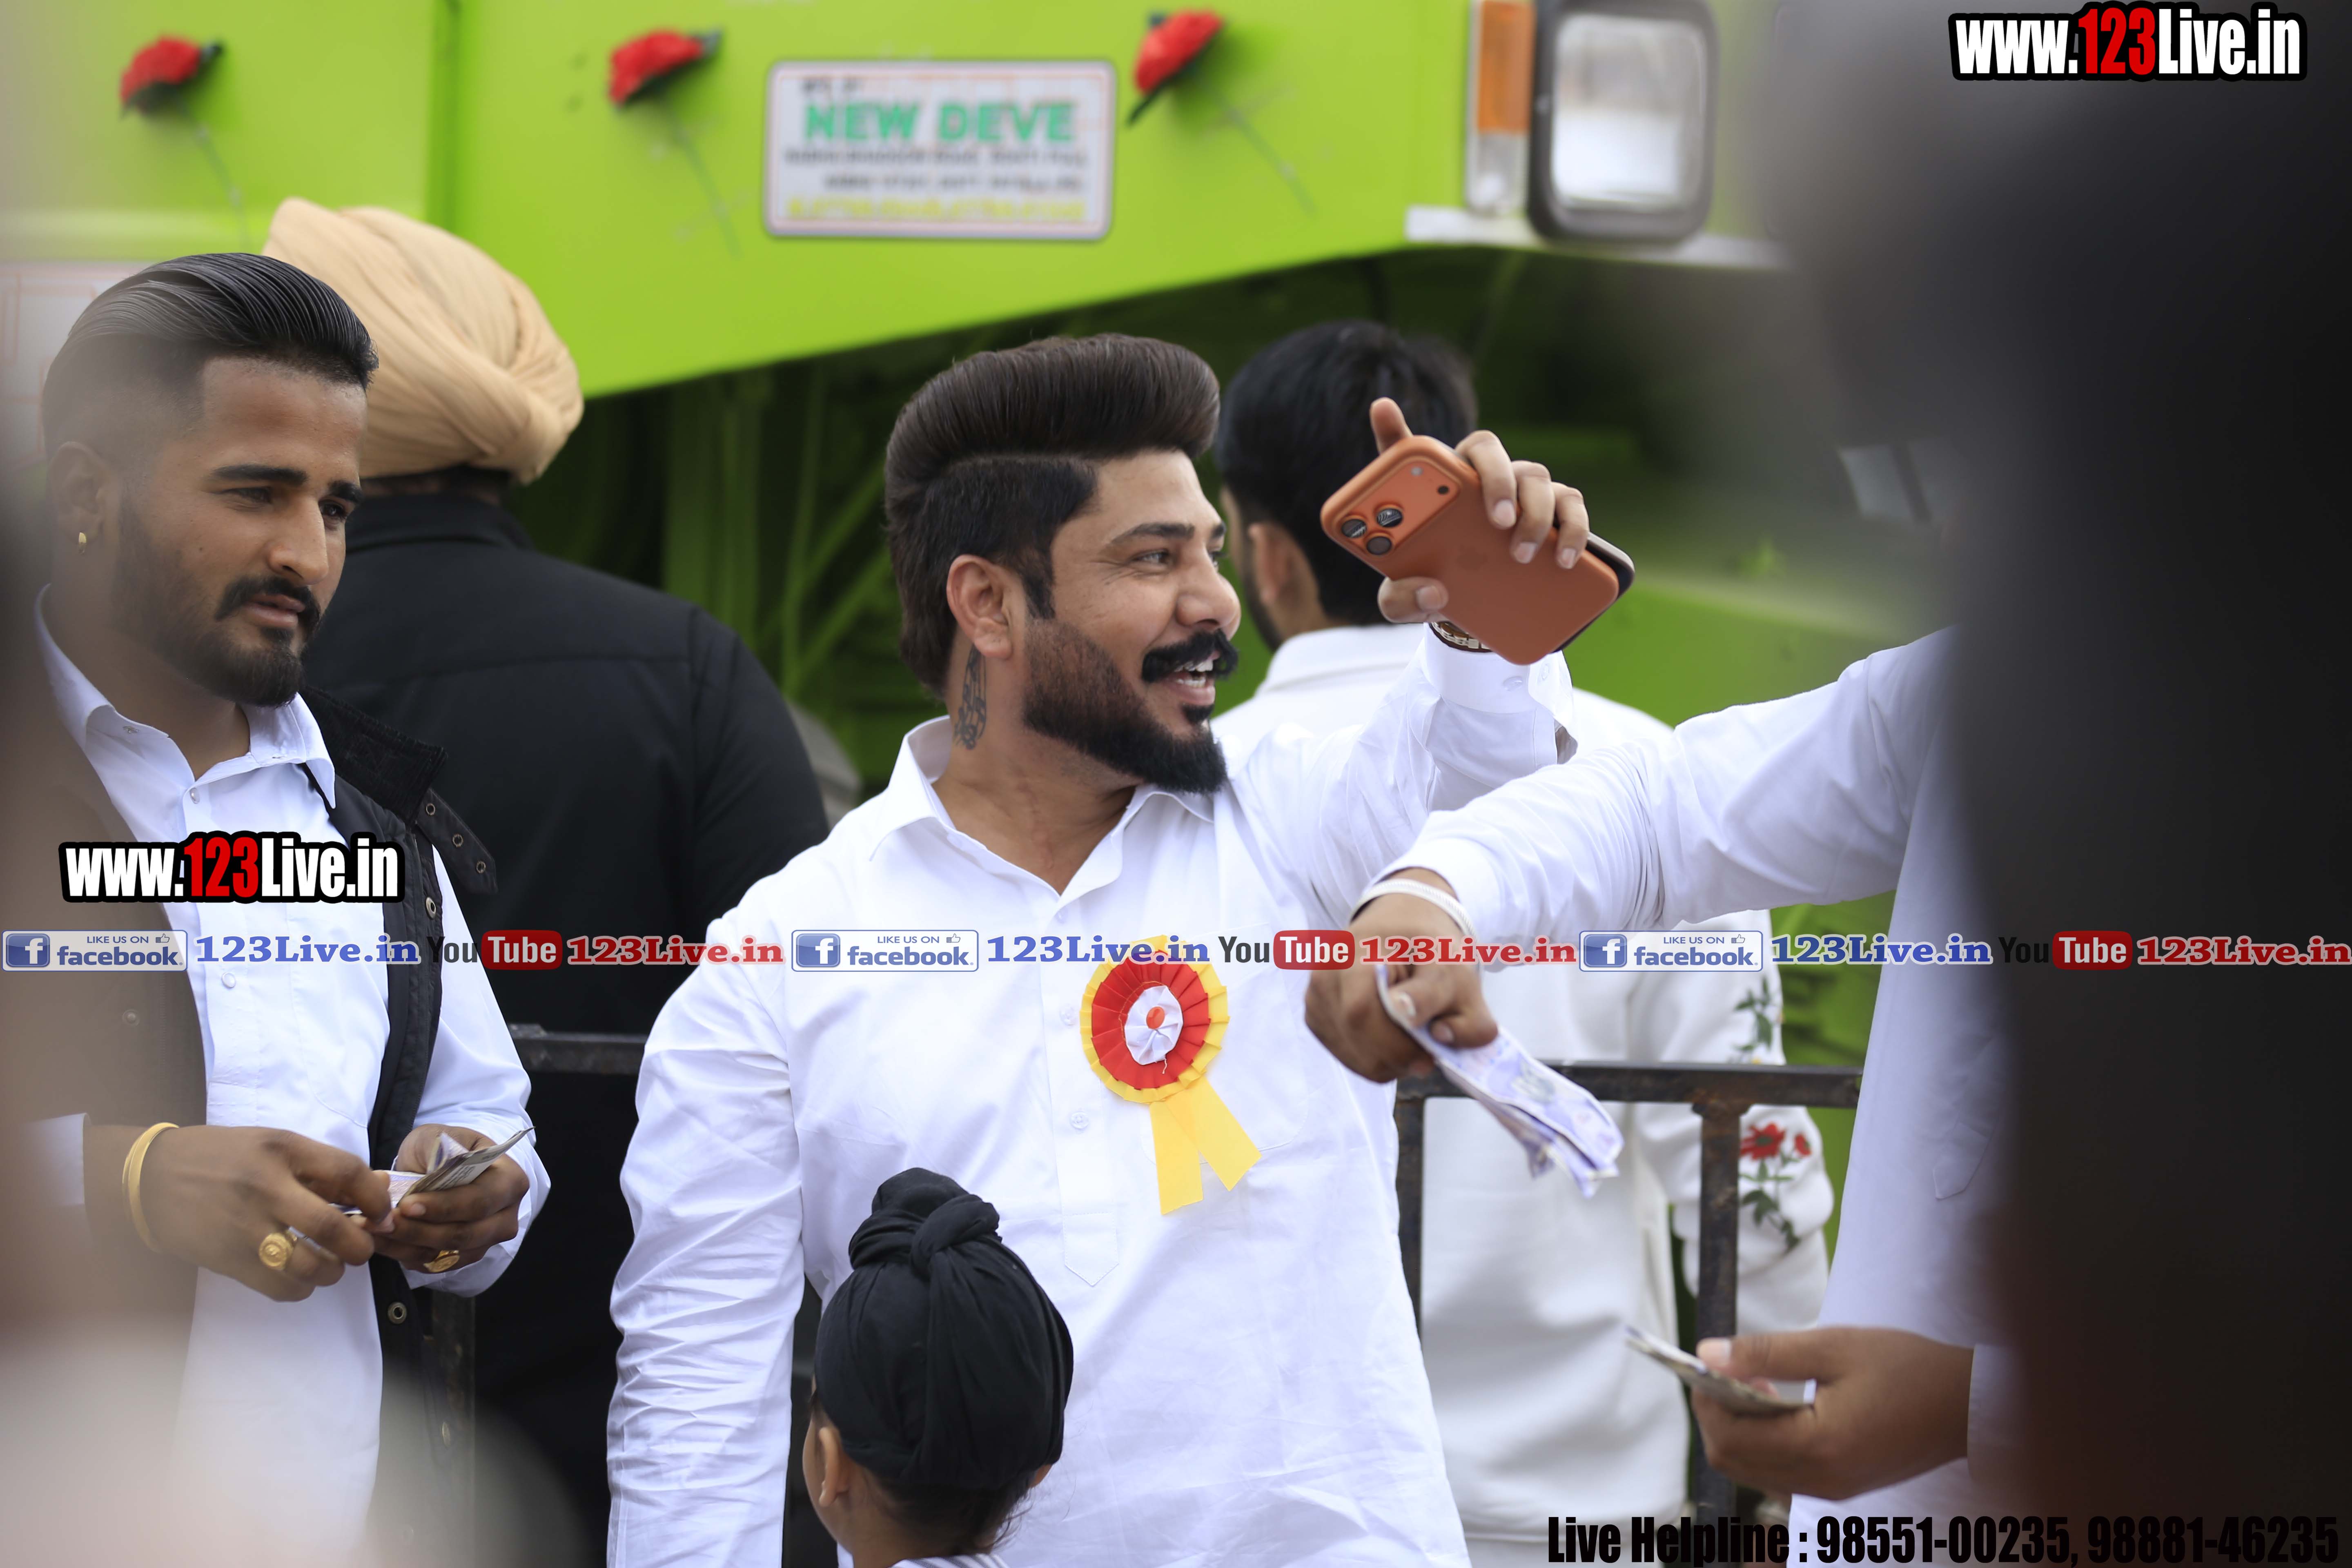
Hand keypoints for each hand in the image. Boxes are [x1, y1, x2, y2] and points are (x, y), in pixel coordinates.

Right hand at [130, 1124, 388, 1301]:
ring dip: (332, 1272)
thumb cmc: (221, 1157)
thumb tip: (381, 1188)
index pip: (347, 1172)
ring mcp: (244, 1227)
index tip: (381, 1213)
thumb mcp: (273, 1146)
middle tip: (362, 1248)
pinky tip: (299, 1278)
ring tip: (332, 1266)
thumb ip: (323, 1169)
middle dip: (360, 1246)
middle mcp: (265, 1188)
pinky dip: (300, 1288)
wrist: (150, 1178)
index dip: (376, 1197)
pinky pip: (279, 1287)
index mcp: (282, 1151)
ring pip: (307, 1266)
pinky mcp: (227, 1259)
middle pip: (331, 1227)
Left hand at [374, 1124, 528, 1272]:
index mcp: (510, 1181)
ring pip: (447, 1253)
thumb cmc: (444, 1148)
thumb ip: (438, 1151)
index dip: (444, 1206)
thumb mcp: (439, 1136)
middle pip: (466, 1234)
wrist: (441, 1165)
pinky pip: (434, 1264)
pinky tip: (381, 1241)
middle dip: (420, 1230)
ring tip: (374, 1231)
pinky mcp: (463, 1257)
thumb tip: (432, 1171)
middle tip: (384, 1222)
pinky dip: (404, 1255)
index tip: (407, 1204)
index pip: (480, 1201)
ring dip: (407, 1245)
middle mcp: (505, 1217)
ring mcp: (486, 1241)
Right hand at [1302, 869, 1497, 1081]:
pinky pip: (1343, 1052)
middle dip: (1394, 1056)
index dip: (1397, 1046)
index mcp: (1358, 949)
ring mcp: (1315, 992)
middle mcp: (1328, 969)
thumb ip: (1466, 1014)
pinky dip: (1371, 1058)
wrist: (1400, 926)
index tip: (1430, 1057)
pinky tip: (1389, 1040)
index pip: (1362, 1011)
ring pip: (1348, 1050)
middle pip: (1353, 1032)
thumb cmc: (1430, 952)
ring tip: (1410, 1044)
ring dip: (1384, 1061)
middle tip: (1425, 1059)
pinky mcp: (1314, 1013)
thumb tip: (1440, 1037)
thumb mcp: (1461, 976)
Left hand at [1365, 397, 1592, 626]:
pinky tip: (1565, 558)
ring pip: (1534, 475)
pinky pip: (1570, 503)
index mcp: (1434, 487)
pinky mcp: (1553, 508)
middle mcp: (1476, 475)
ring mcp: (1518, 487)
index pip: (1411, 449)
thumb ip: (1401, 601)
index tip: (1382, 410)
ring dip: (1534, 513)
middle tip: (1498, 521)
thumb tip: (1432, 594)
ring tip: (1523, 554)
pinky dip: (1573, 528)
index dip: (1392, 427)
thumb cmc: (1432, 585)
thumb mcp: (1404, 602)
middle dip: (1496, 479)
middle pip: (1488, 448)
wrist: (1470, 603)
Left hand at [1689, 1327, 1974, 1499]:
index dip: (1705, 1401)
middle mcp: (1821, 1479)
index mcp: (1818, 1446)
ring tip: (1754, 1383)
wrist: (1970, 1404)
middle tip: (1725, 1372)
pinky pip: (1781, 1475)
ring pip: (1754, 1471)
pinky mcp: (1842, 1485)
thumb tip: (1706, 1354)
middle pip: (1734, 1461)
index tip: (1701, 1364)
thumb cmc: (1907, 1367)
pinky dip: (1765, 1443)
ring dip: (1739, 1430)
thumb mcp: (1834, 1346)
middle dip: (1716, 1416)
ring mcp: (1832, 1489)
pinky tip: (1780, 1407)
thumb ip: (1766, 1351)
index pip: (1731, 1437)